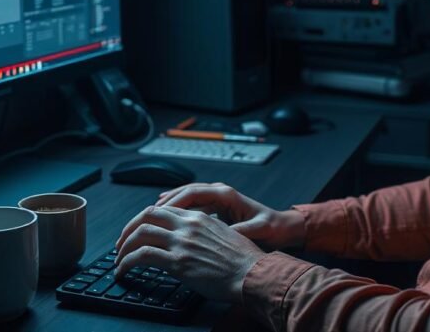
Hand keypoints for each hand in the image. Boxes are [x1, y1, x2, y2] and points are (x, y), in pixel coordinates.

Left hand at [114, 205, 263, 302]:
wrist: (254, 275)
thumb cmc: (244, 262)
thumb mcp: (224, 237)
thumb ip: (205, 233)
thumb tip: (193, 241)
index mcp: (199, 218)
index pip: (163, 210)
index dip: (145, 219)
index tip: (137, 231)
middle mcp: (188, 225)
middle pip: (147, 215)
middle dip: (128, 229)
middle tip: (121, 244)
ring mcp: (182, 242)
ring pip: (140, 233)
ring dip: (124, 246)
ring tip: (119, 259)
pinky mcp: (177, 261)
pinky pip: (142, 255)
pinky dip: (126, 262)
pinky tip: (123, 270)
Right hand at [155, 182, 305, 249]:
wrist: (284, 228)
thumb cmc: (273, 229)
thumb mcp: (257, 231)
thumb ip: (239, 232)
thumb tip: (223, 237)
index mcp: (227, 195)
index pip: (193, 193)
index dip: (173, 202)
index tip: (157, 212)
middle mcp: (220, 193)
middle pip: (185, 192)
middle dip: (164, 203)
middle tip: (145, 216)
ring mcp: (218, 199)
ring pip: (186, 198)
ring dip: (168, 206)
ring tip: (149, 217)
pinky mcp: (217, 208)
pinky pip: (192, 206)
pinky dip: (178, 211)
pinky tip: (166, 218)